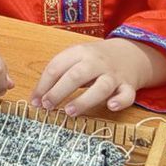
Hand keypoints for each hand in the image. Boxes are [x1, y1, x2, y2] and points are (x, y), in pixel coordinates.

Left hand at [31, 38, 165, 115]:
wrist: (130, 53)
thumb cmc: (95, 60)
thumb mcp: (76, 58)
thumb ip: (59, 74)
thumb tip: (38, 98)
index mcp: (79, 53)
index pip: (56, 67)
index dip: (43, 85)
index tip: (35, 101)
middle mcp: (96, 62)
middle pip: (75, 76)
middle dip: (58, 92)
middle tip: (47, 106)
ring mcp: (113, 74)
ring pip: (100, 87)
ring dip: (84, 100)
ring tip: (69, 112)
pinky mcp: (128, 86)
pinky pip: (127, 94)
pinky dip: (120, 101)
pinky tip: (111, 106)